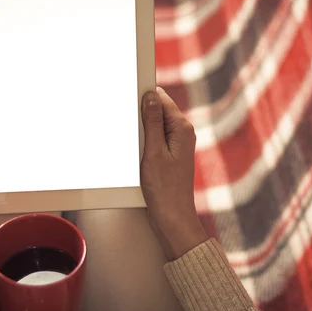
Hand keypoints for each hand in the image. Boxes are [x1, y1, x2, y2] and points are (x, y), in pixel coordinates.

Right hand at [141, 87, 208, 259]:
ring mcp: (176, 144)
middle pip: (157, 111)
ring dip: (140, 131)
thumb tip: (151, 96)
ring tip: (135, 147)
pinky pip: (154, 139)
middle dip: (141, 115)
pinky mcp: (169, 154)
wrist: (172, 216)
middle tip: (130, 130)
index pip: (162, 99)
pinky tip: (136, 153)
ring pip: (153, 126)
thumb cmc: (164, 189)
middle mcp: (182, 134)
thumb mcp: (153, 152)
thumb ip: (152, 122)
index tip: (128, 94)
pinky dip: (143, 142)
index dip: (145, 96)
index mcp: (182, 129)